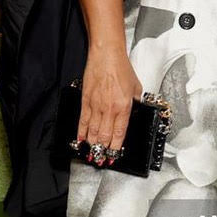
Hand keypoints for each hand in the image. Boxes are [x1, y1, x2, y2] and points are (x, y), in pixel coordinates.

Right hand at [78, 49, 142, 165]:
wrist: (106, 55)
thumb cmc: (121, 68)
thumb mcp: (136, 87)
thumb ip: (134, 102)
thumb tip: (133, 113)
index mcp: (123, 106)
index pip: (119, 134)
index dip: (116, 148)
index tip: (114, 156)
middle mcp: (109, 109)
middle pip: (104, 136)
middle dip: (103, 151)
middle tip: (102, 160)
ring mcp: (95, 105)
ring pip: (92, 131)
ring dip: (92, 145)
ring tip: (92, 155)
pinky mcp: (85, 100)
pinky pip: (82, 121)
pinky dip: (81, 132)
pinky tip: (80, 140)